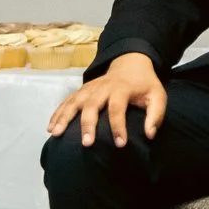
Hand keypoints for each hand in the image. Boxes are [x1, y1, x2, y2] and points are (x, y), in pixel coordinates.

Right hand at [47, 52, 166, 147]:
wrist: (131, 64)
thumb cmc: (145, 85)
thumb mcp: (158, 96)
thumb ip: (156, 115)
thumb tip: (150, 134)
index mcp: (122, 88)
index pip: (118, 108)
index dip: (119, 126)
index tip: (120, 144)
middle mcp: (102, 87)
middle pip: (92, 105)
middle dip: (88, 125)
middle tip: (86, 144)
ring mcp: (89, 88)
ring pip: (74, 102)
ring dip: (64, 118)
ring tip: (56, 134)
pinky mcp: (81, 91)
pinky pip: (66, 102)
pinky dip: (57, 113)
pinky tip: (50, 127)